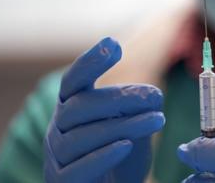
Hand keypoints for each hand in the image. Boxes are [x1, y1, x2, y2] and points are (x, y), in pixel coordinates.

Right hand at [44, 37, 164, 182]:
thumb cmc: (118, 157)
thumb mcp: (131, 128)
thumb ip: (136, 111)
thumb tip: (153, 96)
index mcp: (72, 108)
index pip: (74, 80)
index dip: (90, 62)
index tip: (113, 44)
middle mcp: (58, 128)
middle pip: (81, 106)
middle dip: (119, 98)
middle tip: (155, 94)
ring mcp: (57, 156)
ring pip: (82, 136)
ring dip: (122, 125)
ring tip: (157, 120)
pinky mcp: (60, 181)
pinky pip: (77, 168)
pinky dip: (102, 156)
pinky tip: (126, 147)